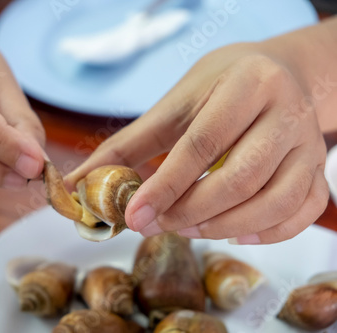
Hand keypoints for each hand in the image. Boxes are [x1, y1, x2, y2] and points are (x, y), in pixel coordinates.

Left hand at [67, 43, 328, 244]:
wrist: (277, 73)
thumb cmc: (218, 88)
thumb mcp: (173, 105)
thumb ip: (127, 145)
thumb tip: (77, 184)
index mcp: (247, 84)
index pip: (202, 144)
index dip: (165, 185)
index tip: (133, 215)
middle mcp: (287, 112)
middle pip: (240, 179)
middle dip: (189, 212)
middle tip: (154, 225)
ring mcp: (309, 144)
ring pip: (274, 203)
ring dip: (223, 227)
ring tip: (186, 228)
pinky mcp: (318, 170)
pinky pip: (301, 214)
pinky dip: (265, 234)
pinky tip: (231, 232)